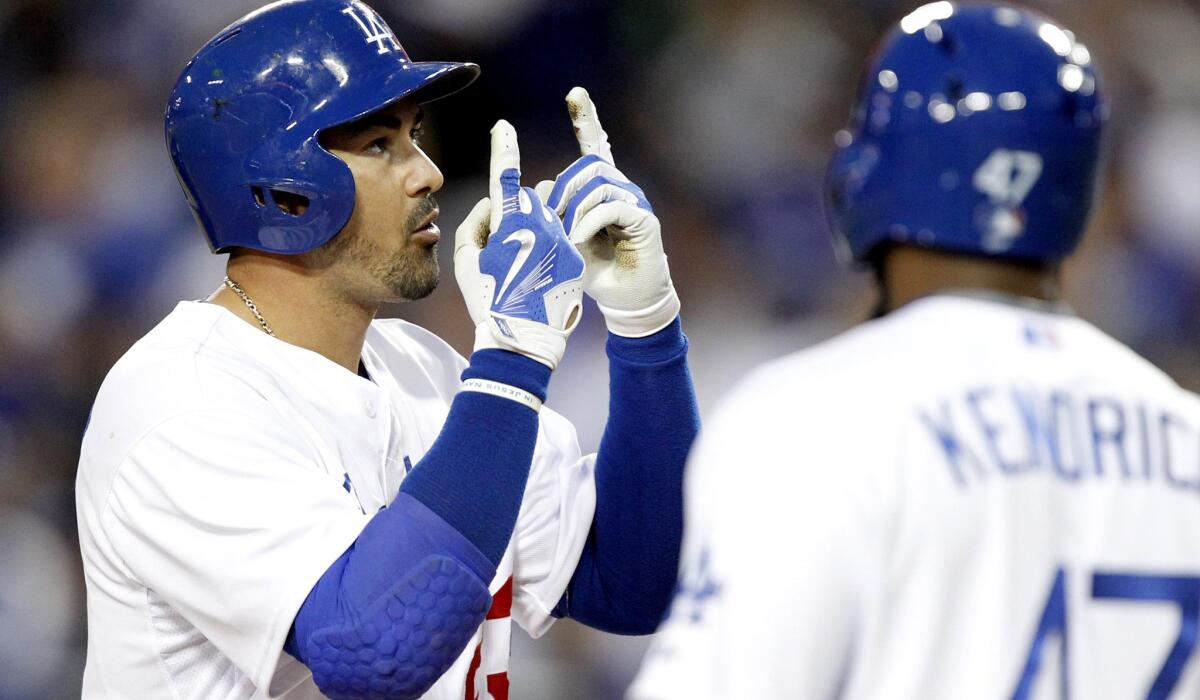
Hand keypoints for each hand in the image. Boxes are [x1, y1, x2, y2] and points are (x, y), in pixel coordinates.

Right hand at [454, 120, 584, 369]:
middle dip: (517, 216)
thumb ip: (475, 224)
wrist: (525, 339)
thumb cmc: (489, 301)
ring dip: (536, 231)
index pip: (505, 179)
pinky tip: (541, 276)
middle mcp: (540, 226)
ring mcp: (561, 240)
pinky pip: (562, 237)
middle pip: (529, 201)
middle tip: (507, 252)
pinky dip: (550, 248)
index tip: (503, 126)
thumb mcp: (467, 263)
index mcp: (511, 226)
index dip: (503, 150)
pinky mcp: (575, 255)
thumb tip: (493, 205)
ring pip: (548, 217)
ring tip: (526, 267)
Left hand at [538, 87, 679, 337]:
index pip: (594, 145)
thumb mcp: (562, 239)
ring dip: (573, 208)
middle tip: (552, 221)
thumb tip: (535, 189)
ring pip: (597, 183)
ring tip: (566, 236)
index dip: (586, 119)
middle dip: (563, 190)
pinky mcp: (643, 219)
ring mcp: (634, 201)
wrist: (625, 300)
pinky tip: (579, 240)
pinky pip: (611, 205)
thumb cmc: (593, 271)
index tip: (575, 93)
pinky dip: (588, 222)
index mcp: (599, 189)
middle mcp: (620, 188)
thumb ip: (551, 212)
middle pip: (587, 165)